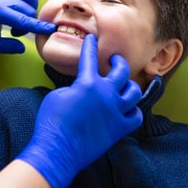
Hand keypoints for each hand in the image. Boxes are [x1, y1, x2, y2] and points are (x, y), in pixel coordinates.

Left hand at [0, 0, 55, 52]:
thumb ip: (6, 47)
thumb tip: (22, 47)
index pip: (22, 19)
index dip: (37, 26)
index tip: (50, 29)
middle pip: (29, 9)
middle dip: (28, 23)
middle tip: (15, 32)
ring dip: (31, 8)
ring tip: (20, 18)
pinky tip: (24, 2)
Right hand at [16, 34, 142, 187]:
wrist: (58, 149)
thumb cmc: (51, 121)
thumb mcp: (57, 95)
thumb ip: (74, 88)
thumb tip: (82, 89)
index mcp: (87, 82)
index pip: (90, 58)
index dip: (90, 46)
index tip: (92, 39)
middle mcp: (105, 93)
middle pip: (121, 71)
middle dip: (119, 62)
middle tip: (115, 61)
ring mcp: (115, 111)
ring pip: (134, 92)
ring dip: (129, 86)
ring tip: (125, 85)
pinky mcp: (119, 129)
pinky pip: (136, 116)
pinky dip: (133, 111)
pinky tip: (128, 109)